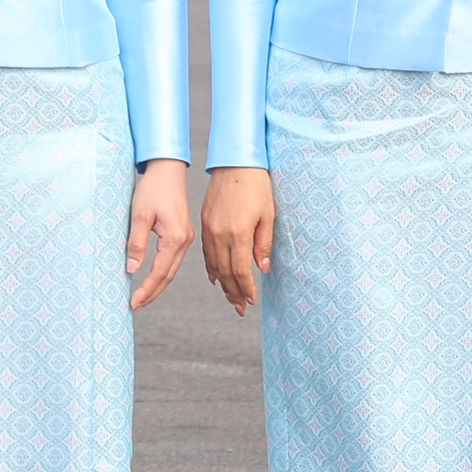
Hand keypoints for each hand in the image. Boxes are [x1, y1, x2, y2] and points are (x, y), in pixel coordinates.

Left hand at [124, 158, 195, 311]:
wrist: (167, 169)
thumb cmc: (153, 188)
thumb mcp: (139, 215)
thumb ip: (137, 243)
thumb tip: (132, 269)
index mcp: (176, 238)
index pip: (159, 273)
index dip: (146, 290)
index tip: (133, 303)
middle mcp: (185, 242)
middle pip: (168, 276)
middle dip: (152, 293)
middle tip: (135, 307)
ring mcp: (186, 238)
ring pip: (172, 270)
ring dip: (157, 286)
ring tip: (142, 298)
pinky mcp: (183, 234)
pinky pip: (173, 260)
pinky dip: (162, 273)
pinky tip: (154, 279)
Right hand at [201, 165, 274, 313]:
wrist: (235, 163)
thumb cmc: (256, 186)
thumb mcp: (267, 215)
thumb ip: (263, 243)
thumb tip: (262, 267)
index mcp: (238, 234)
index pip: (241, 270)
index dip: (246, 288)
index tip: (251, 301)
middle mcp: (220, 234)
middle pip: (225, 272)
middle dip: (233, 292)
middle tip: (240, 308)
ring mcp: (209, 229)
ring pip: (214, 264)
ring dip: (223, 283)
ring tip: (230, 297)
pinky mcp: (204, 222)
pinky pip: (206, 252)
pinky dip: (211, 267)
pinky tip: (216, 277)